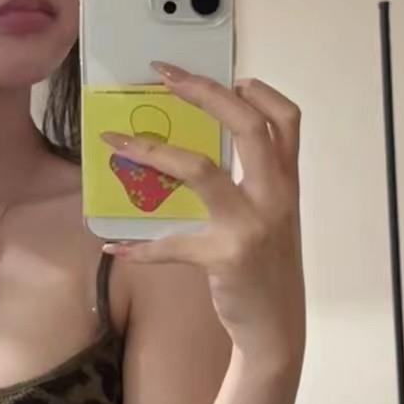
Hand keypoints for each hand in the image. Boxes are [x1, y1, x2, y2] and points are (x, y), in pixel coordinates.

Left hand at [99, 61, 304, 367]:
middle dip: (205, 93)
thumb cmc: (267, 269)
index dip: (260, 91)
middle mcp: (276, 197)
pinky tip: (116, 247)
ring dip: (152, 151)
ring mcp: (252, 225)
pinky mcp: (226, 257)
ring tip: (116, 142)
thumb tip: (198, 153)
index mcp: (287, 183)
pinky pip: (173, 244)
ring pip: (202, 171)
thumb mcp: (271, 219)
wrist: (277, 328)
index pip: (286, 120)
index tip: (230, 75)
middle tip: (165, 76)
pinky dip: (141, 247)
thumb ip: (251, 185)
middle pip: (248, 127)